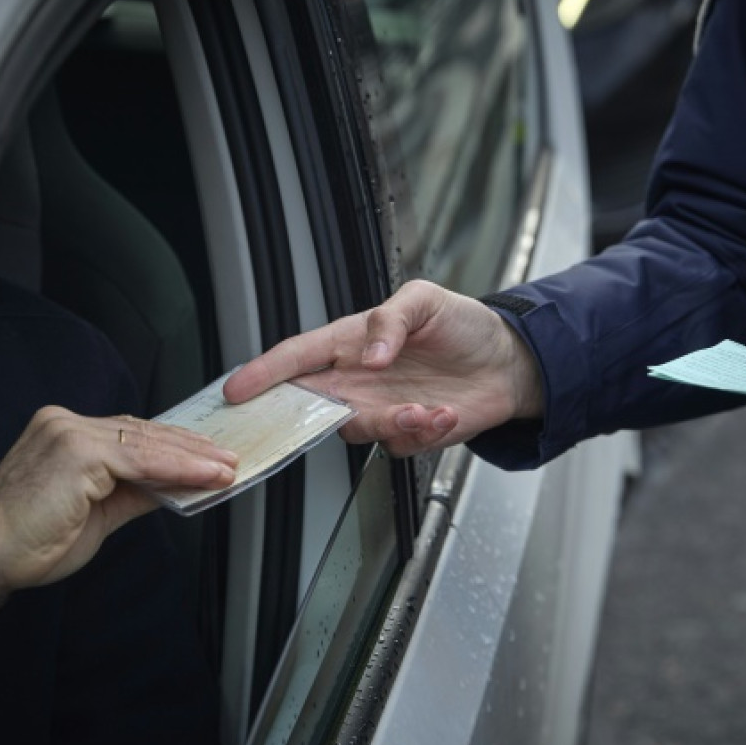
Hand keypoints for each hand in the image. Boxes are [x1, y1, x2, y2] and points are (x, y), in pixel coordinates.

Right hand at [0, 407, 237, 607]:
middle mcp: (66, 423)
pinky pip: (141, 460)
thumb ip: (131, 495)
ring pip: (147, 443)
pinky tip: (206, 476)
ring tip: (227, 468)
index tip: (208, 458)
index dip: (173, 447)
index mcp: (63, 432)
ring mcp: (70, 432)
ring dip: (194, 458)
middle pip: (143, 432)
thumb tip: (170, 489)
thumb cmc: (25, 542)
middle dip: (191, 449)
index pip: (130, 434)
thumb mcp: (94, 515)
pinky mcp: (78, 452)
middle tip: (228, 460)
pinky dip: (179, 468)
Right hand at [222, 281, 543, 456]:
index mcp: (352, 342)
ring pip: (357, 431)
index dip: (263, 373)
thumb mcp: (425, 299)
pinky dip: (422, 433)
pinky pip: (398, 445)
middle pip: (312, 405)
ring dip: (390, 424)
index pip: (297, 358)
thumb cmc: (463, 325)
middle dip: (313, 417)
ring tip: (425, 409)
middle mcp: (359, 380)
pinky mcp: (408, 433)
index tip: (237, 389)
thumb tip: (370, 355)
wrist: (508, 362)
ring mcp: (381, 409)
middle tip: (338, 412)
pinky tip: (446, 414)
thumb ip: (391, 320)